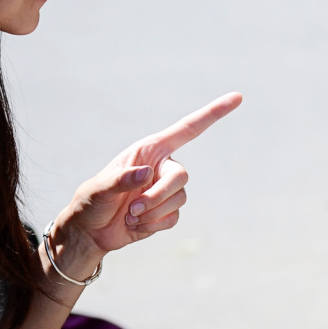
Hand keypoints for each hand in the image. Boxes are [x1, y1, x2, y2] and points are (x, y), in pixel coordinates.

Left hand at [47, 93, 242, 279]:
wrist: (90, 231)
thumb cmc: (92, 201)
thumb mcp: (100, 188)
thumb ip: (122, 179)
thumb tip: (147, 174)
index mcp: (150, 150)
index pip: (188, 129)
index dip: (213, 113)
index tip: (237, 97)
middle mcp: (161, 166)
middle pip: (181, 176)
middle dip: (160, 195)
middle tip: (134, 208)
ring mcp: (165, 190)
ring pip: (179, 199)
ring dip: (153, 211)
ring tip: (130, 216)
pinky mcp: (166, 212)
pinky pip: (173, 217)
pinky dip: (154, 224)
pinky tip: (136, 225)